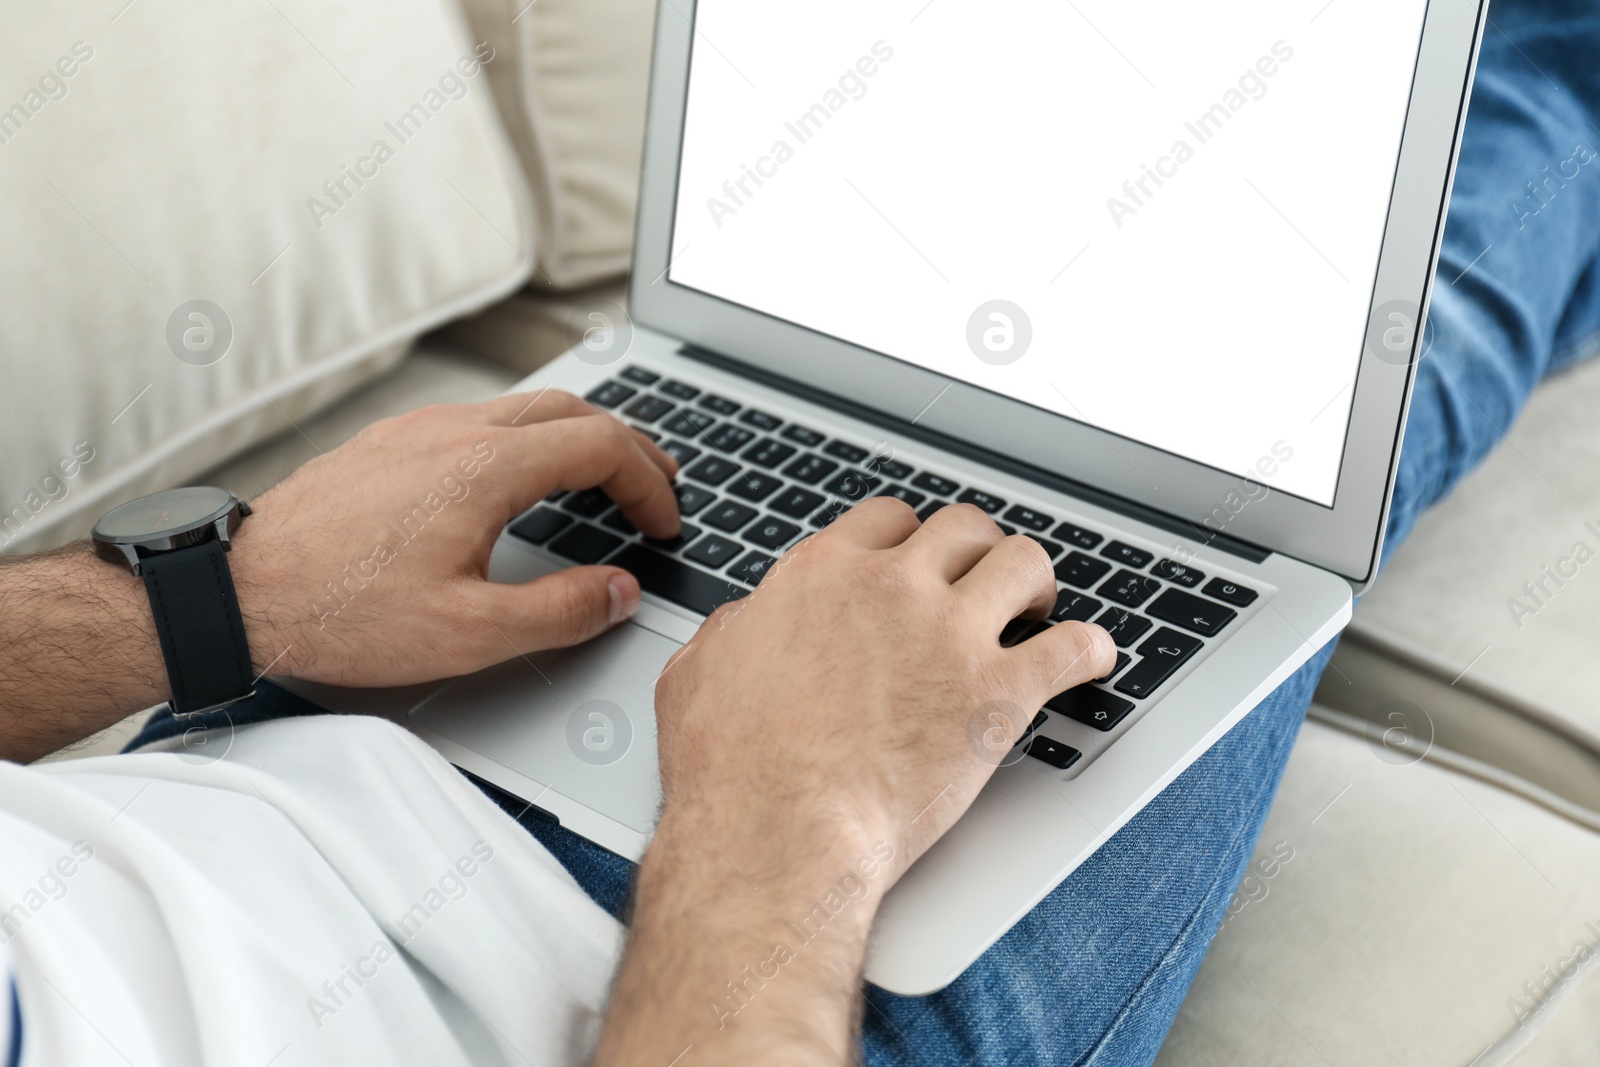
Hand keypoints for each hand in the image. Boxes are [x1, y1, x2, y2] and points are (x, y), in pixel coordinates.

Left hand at [228, 389, 680, 686]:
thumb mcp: (469, 633)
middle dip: (628, 445)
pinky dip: (528, 441)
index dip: (648, 483)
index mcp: (484, 467)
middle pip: (571, 410)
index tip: (664, 521)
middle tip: (658, 483)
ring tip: (602, 477)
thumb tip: (619, 592)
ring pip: (523, 409)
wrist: (237, 592)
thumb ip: (562, 612)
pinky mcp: (388, 446)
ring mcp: (416, 432)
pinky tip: (522, 481)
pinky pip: (480, 422)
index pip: (600, 447)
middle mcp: (453, 433)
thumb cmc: (340, 612)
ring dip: (578, 437)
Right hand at [595, 498, 1114, 1066]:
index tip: (919, 560)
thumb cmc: (730, 769)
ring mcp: (950, 635)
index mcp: (823, 575)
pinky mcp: (997, 694)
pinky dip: (1089, 649)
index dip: (910, 539)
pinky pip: (1071, 647)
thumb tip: (746, 623)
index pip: (887, 520)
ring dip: (1037, 582)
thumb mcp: (697, 673)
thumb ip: (733, 631)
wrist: (777, 834)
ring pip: (1024, 563)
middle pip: (963, 528)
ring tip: (1040, 607)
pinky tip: (1090, 659)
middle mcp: (893, 588)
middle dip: (979, 550)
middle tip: (985, 580)